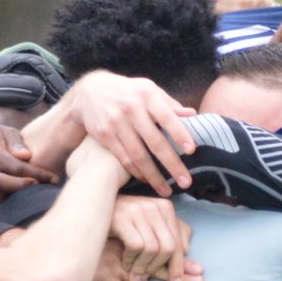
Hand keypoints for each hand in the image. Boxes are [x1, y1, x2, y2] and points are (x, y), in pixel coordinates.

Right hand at [0, 122, 59, 208]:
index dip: (35, 173)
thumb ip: (17, 142)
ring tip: (34, 196)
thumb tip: (26, 156)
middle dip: (22, 187)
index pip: (15, 166)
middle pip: (0, 183)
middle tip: (41, 187)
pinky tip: (11, 212)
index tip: (53, 178)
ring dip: (15, 199)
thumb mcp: (8, 131)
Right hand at [54, 72, 197, 193]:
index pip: (167, 116)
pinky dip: (136, 172)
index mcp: (147, 95)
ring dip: (154, 176)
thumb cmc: (128, 92)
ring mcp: (117, 123)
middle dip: (172, 164)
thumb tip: (192, 114)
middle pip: (155, 141)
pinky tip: (147, 181)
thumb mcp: (147, 90)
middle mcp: (132, 109)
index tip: (192, 150)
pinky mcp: (105, 135)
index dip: (180, 133)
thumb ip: (169, 103)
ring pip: (138, 155)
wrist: (89, 92)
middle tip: (186, 182)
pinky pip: (124, 158)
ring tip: (167, 190)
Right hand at [91, 240, 190, 280]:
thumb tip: (149, 254)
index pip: (160, 252)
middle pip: (158, 268)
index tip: (199, 268)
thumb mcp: (110, 241)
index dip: (180, 261)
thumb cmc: (89, 247)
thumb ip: (129, 246)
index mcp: (131, 245)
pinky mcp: (104, 280)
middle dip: (179, 275)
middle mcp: (126, 256)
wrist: (65, 250)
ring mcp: (115, 269)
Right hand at [109, 196, 198, 280]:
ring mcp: (137, 211)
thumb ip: (171, 234)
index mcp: (165, 207)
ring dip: (144, 268)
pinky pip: (135, 247)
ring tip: (136, 276)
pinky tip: (127, 267)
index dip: (180, 265)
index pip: (178, 241)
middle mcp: (154, 206)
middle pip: (168, 246)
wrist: (94, 208)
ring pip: (152, 249)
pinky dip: (132, 261)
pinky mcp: (121, 219)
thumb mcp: (149, 226)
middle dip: (164, 269)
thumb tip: (187, 250)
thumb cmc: (124, 222)